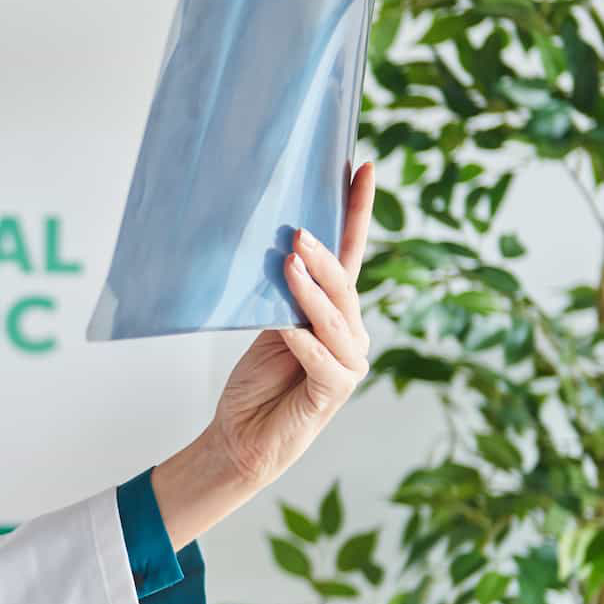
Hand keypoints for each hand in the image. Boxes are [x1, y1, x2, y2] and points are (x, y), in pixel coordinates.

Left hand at [206, 161, 377, 491]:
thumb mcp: (265, 323)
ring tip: (290, 261)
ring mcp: (347, 364)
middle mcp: (350, 334)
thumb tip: (277, 244)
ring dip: (312, 289)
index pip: (350, 253)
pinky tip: (289, 329)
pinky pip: (324, 361)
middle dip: (325, 252)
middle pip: (344, 283)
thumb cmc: (256, 380)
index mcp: (335, 311)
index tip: (362, 167)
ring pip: (336, 318)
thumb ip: (278, 291)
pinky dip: (306, 341)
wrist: (241, 436)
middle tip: (298, 229)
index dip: (356, 212)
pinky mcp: (333, 392)